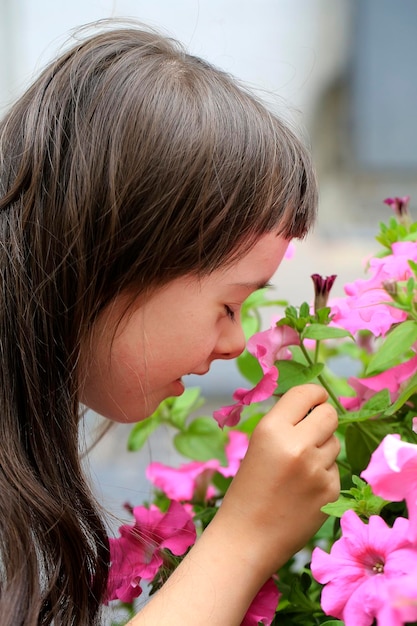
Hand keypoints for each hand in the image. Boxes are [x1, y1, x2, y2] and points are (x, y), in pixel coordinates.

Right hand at [214, 383, 339, 579]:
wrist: (247, 538)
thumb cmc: (248, 489)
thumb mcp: (258, 445)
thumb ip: (286, 424)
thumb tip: (315, 405)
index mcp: (272, 429)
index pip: (306, 394)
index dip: (315, 394)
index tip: (316, 398)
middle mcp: (297, 445)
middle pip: (329, 414)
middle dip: (323, 417)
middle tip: (313, 428)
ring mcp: (317, 470)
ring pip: (335, 442)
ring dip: (323, 448)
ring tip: (300, 467)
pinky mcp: (330, 491)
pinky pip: (335, 469)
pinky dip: (323, 474)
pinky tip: (303, 489)